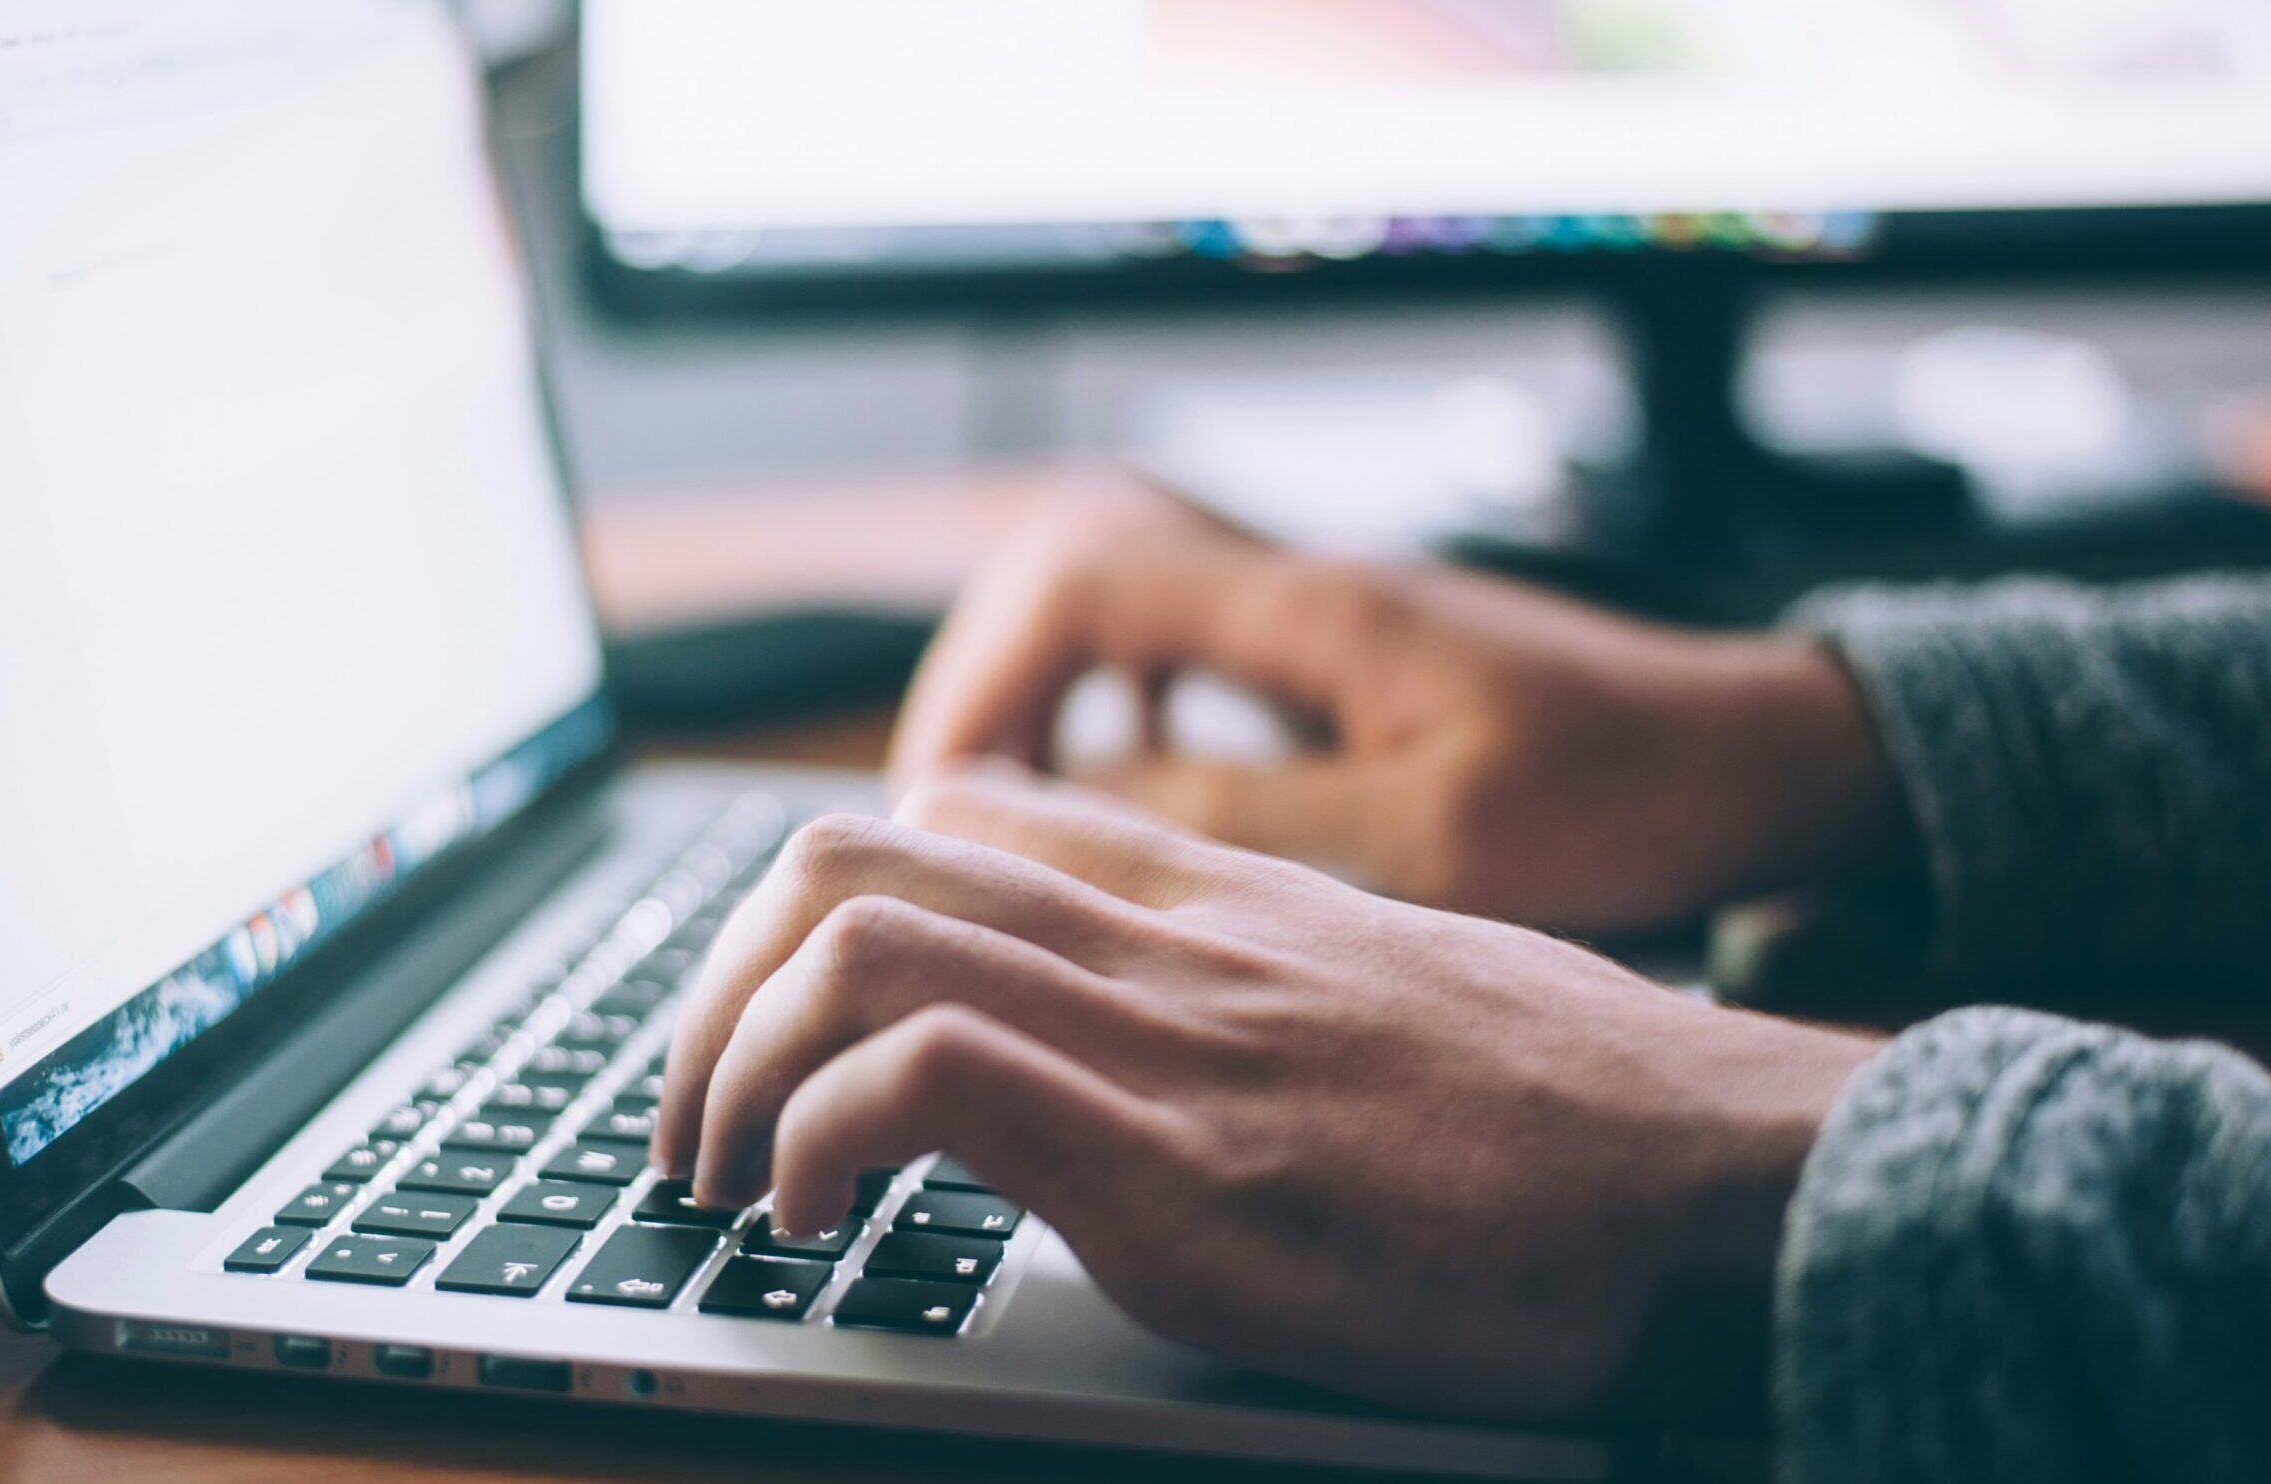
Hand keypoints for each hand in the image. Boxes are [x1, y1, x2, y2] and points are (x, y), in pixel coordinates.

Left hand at [654, 765, 1878, 1423]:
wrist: (1740, 1181)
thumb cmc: (1588, 1117)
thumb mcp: (1400, 998)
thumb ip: (1261, 984)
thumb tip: (1168, 1039)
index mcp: (1216, 898)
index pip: (954, 813)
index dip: (815, 906)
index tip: (780, 1023)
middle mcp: (1169, 939)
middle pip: (850, 855)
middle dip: (715, 988)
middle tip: (694, 1118)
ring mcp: (1170, 1041)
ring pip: (852, 938)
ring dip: (728, 1065)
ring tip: (724, 1181)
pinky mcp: (1184, 1170)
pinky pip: (924, 1077)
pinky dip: (817, 1141)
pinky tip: (817, 1226)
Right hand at [889, 504, 1910, 933]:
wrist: (1759, 759)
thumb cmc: (1625, 796)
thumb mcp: (1429, 837)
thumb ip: (1244, 818)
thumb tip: (1065, 812)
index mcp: (1310, 611)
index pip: (1078, 583)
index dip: (982, 682)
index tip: (942, 802)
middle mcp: (1299, 592)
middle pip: (1070, 582)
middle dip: (987, 693)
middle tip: (948, 824)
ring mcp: (1320, 624)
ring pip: (1121, 623)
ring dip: (1047, 710)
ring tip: (1010, 824)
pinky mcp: (1344, 667)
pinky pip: (1185, 665)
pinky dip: (1124, 725)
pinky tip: (1131, 808)